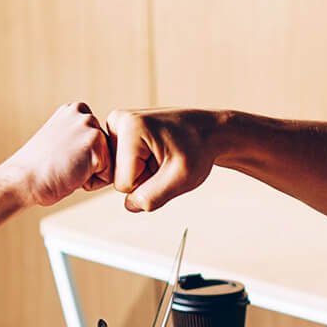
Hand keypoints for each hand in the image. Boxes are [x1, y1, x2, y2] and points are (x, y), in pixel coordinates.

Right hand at [0, 102, 114, 208]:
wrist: (21, 181)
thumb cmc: (36, 171)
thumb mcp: (60, 142)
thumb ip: (79, 138)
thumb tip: (104, 149)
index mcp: (73, 110)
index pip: (98, 143)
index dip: (81, 159)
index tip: (59, 158)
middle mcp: (83, 112)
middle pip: (106, 152)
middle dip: (88, 166)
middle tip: (61, 165)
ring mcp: (90, 125)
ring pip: (109, 163)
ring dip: (90, 174)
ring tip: (65, 169)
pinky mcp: (96, 143)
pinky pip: (108, 175)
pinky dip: (90, 183)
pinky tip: (70, 175)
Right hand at [102, 107, 223, 211]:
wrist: (209, 131)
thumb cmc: (199, 148)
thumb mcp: (182, 178)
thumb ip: (152, 197)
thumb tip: (129, 205)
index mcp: (130, 127)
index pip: (123, 184)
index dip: (148, 184)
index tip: (167, 165)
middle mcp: (118, 121)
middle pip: (117, 177)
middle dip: (143, 177)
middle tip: (165, 161)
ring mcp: (117, 125)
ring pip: (118, 172)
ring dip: (142, 171)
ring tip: (161, 155)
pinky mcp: (119, 131)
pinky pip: (121, 164)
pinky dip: (139, 165)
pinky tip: (155, 153)